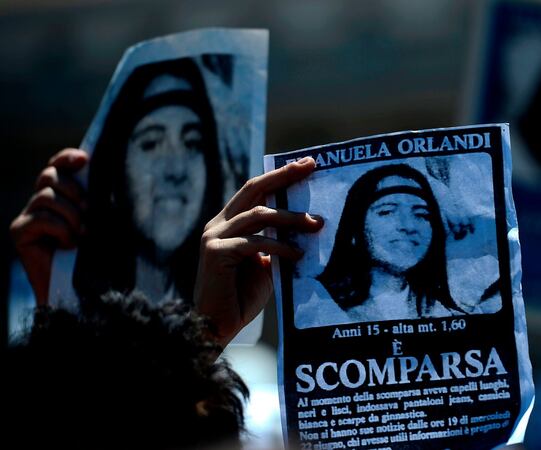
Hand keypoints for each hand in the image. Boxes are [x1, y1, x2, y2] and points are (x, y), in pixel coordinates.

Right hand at [10, 148, 88, 304]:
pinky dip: (61, 229)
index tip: (85, 159)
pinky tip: (69, 244)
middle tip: (89, 211)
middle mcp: (40, 202)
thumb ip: (98, 198)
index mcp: (60, 195)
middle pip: (50, 176)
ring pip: (46, 196)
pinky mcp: (19, 232)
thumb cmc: (95, 254)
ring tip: (82, 234)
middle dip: (74, 190)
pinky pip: (41, 218)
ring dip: (71, 215)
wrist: (79, 289)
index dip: (67, 158)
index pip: (57, 166)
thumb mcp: (101, 221)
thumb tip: (101, 173)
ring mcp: (28, 216)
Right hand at [194, 157, 322, 346]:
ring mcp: (214, 237)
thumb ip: (276, 244)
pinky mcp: (216, 253)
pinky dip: (280, 246)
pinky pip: (255, 242)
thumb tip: (307, 228)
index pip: (254, 190)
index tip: (306, 165)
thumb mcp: (265, 265)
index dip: (279, 176)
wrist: (215, 327)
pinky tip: (297, 254)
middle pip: (254, 189)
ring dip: (291, 218)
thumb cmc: (241, 298)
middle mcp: (218, 225)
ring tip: (317, 225)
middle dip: (283, 176)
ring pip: (259, 214)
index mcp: (228, 224)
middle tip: (310, 168)